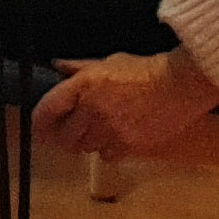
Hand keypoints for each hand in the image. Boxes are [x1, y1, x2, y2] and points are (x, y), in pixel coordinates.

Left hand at [35, 49, 218, 155]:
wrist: (181, 85)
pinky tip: (118, 137)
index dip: (38, 122)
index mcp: (83, 86)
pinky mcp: (129, 145)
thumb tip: (56, 65)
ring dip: (89, 141)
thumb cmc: (145, 71)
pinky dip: (109, 150)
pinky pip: (107, 156)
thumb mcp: (107, 62)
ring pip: (85, 147)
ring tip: (103, 129)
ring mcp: (110, 129)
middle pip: (65, 136)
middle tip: (72, 132)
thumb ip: (78, 67)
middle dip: (66, 135)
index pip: (47, 109)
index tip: (37, 129)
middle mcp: (92, 110)